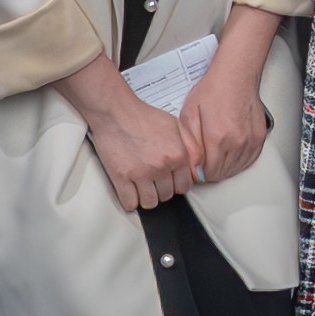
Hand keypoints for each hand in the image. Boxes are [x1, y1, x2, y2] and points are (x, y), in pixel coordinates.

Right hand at [75, 75, 195, 211]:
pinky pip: (130, 203)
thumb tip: (198, 169)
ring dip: (146, 197)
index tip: (169, 181)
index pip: (184, 186)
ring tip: (141, 186)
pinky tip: (130, 191)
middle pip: (167, 196)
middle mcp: (162, 167)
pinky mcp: (121, 177)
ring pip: (150, 203)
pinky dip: (130, 201)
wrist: (116, 112)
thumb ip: (191, 147)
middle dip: (161, 189)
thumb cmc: (143, 117)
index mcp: (178, 155)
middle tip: (153, 180)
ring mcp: (141, 174)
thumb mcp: (176, 126)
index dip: (176, 185)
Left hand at [183, 36, 273, 185]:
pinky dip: (238, 161)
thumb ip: (190, 145)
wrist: (236, 75)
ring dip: (224, 167)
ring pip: (236, 169)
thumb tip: (193, 167)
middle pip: (222, 173)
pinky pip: (249, 161)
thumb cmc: (213, 90)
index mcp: (217, 138)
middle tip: (204, 159)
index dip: (199, 172)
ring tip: (216, 154)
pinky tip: (230, 153)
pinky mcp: (259, 138)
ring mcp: (250, 141)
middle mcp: (237, 142)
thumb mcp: (189, 116)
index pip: (208, 173)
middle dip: (210, 170)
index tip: (196, 165)